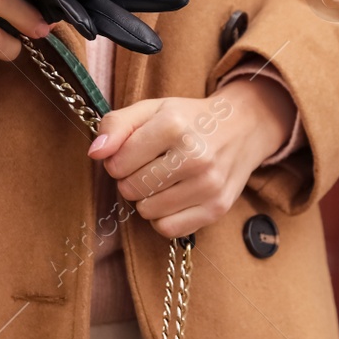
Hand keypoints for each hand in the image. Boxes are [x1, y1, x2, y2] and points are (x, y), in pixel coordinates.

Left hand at [89, 77, 296, 238]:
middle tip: (148, 166)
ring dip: (147, 199)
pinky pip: (168, 228)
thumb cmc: (189, 119)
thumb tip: (95, 152)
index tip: (130, 154)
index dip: (116, 161)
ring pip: (147, 211)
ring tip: (163, 180)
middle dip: (131, 180)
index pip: (118, 163)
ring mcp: (208, 185)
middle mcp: (195, 157)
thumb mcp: (152, 109)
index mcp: (174, 126)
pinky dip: (164, 217)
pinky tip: (173, 197)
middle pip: (132, 189)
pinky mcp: (217, 208)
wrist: (242, 127)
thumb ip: (117, 125)